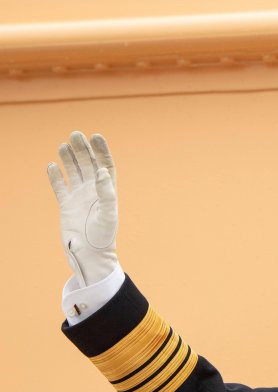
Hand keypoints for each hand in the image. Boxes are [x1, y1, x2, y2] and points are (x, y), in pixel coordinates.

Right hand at [48, 131, 119, 286]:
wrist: (90, 254)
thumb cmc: (103, 236)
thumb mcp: (108, 214)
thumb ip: (106, 192)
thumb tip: (101, 171)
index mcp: (107, 191)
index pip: (105, 165)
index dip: (101, 151)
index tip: (96, 136)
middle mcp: (94, 192)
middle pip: (88, 164)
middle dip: (83, 149)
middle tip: (75, 135)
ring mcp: (80, 198)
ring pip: (73, 172)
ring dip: (69, 158)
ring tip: (64, 146)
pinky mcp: (67, 205)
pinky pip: (60, 187)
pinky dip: (56, 176)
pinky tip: (52, 165)